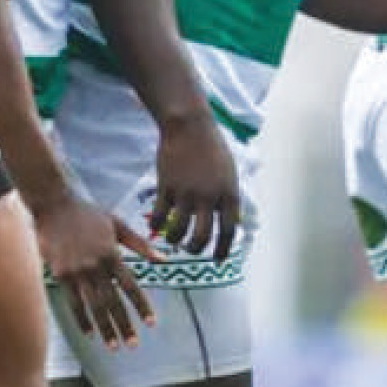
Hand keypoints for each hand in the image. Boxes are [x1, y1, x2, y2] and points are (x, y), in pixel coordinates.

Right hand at [34, 192, 158, 349]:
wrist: (54, 206)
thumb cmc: (89, 214)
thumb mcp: (119, 225)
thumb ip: (141, 245)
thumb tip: (164, 259)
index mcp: (112, 254)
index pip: (131, 286)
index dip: (141, 306)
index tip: (151, 323)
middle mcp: (95, 266)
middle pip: (113, 302)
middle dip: (124, 325)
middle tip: (133, 344)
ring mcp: (77, 272)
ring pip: (93, 306)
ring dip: (104, 328)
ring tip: (113, 346)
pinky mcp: (60, 275)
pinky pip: (73, 303)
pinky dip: (82, 319)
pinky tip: (90, 333)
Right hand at [150, 115, 242, 260]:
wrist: (190, 127)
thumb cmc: (212, 148)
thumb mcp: (229, 173)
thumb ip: (227, 197)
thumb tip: (228, 220)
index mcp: (228, 193)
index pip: (229, 230)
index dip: (223, 249)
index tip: (218, 259)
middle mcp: (208, 197)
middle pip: (202, 237)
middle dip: (196, 250)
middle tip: (191, 251)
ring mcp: (186, 193)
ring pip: (178, 231)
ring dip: (175, 241)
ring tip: (174, 240)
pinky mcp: (166, 187)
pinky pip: (160, 216)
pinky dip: (157, 226)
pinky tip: (157, 227)